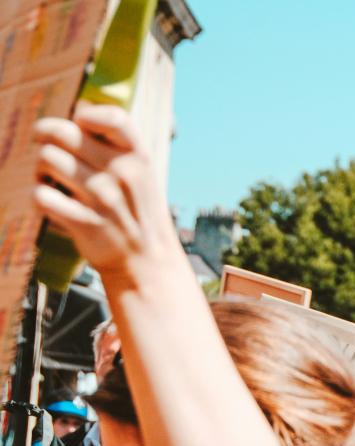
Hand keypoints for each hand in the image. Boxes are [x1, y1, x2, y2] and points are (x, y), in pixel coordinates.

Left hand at [32, 103, 180, 285]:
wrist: (146, 261)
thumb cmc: (137, 211)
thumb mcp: (141, 174)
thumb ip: (116, 143)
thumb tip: (80, 106)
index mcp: (139, 157)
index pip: (112, 117)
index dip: (86, 114)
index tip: (80, 124)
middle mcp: (122, 174)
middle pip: (62, 133)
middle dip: (46, 136)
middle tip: (47, 146)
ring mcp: (103, 199)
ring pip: (46, 160)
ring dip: (39, 168)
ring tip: (48, 177)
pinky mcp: (84, 222)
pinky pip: (40, 195)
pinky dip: (38, 197)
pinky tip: (50, 201)